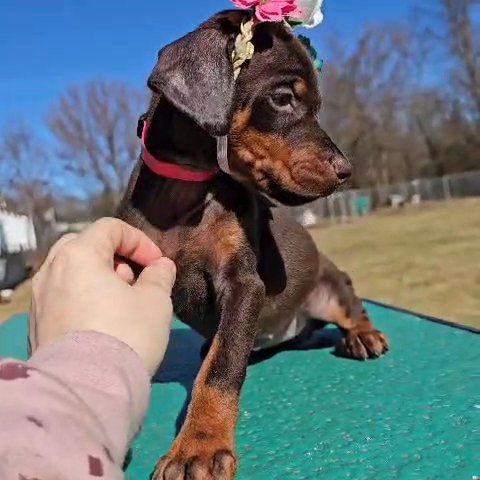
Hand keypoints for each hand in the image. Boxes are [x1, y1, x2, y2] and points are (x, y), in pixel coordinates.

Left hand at [29, 217, 175, 374]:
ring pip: (72, 272)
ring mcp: (39, 299)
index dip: (140, 241)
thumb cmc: (127, 334)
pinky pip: (63, 296)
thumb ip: (159, 276)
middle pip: (85, 245)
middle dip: (116, 257)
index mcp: (78, 256)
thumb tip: (160, 267)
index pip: (110, 228)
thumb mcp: (155, 301)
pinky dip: (84, 297)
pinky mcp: (37, 325)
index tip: (157, 264)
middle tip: (135, 280)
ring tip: (121, 302)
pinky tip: (103, 321)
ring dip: (99, 277)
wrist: (88, 390)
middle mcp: (51, 271)